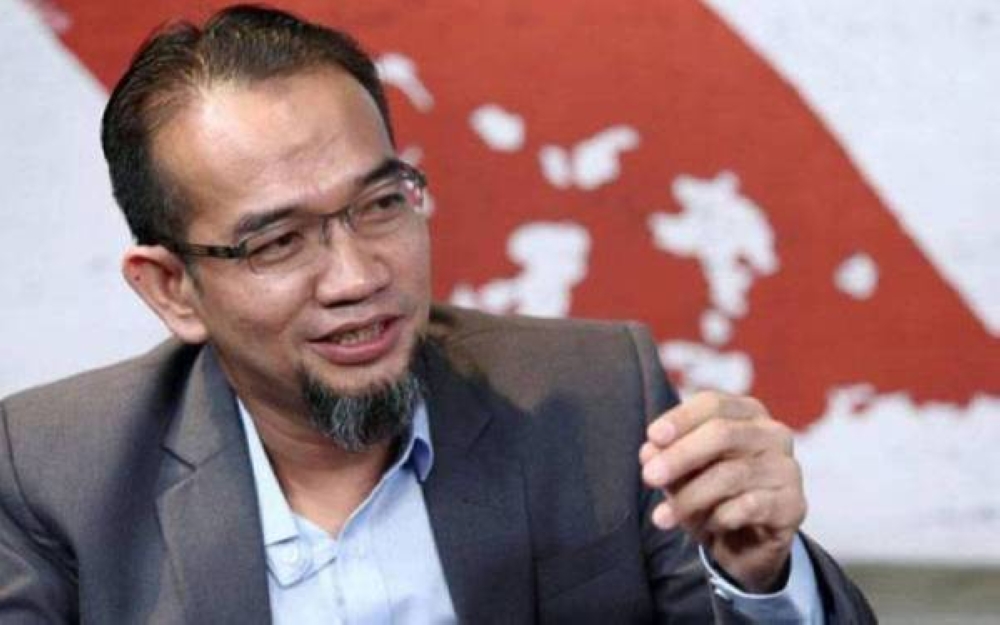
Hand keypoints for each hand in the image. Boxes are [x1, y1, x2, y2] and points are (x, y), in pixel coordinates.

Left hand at [639, 391, 805, 592]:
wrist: (745, 545)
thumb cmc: (710, 495)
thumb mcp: (681, 475)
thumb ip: (666, 458)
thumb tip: (649, 452)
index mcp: (746, 414)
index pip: (713, 404)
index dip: (680, 419)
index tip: (652, 437)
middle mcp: (772, 434)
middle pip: (722, 433)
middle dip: (680, 455)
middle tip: (649, 477)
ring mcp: (787, 469)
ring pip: (731, 475)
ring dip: (690, 497)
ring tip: (662, 518)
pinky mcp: (793, 505)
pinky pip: (750, 506)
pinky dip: (719, 518)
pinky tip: (707, 527)